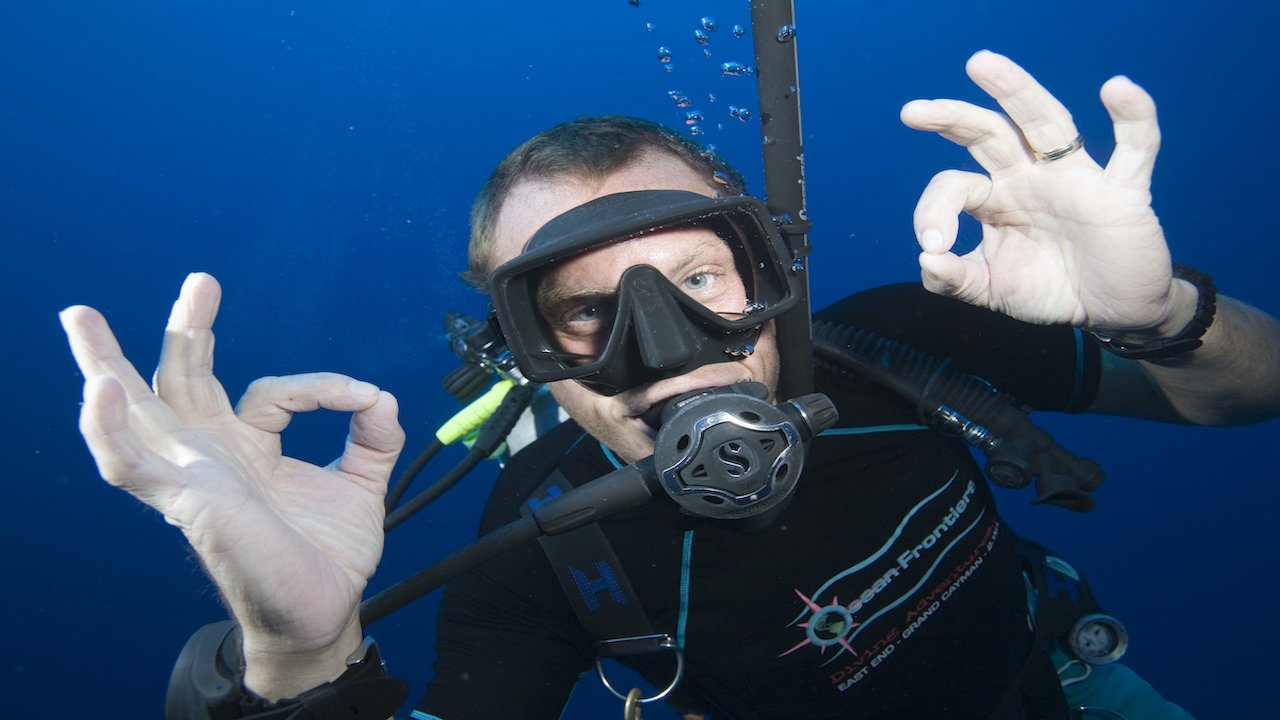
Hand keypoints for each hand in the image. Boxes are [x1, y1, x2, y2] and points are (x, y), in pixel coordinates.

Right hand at [60, 273, 404, 695]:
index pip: (269, 391)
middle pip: (181, 379)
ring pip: (133, 412)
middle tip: (202, 281)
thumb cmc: (327, 555)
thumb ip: (374, 436)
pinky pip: (130, 465)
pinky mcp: (185, 501)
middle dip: (188, 328)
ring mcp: (192, 476)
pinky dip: (109, 427)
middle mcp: (213, 455)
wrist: (321, 612)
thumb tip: (380, 395)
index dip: (320, 386)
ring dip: (105, 364)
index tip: (361, 398)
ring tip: (80, 317)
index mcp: (249, 447)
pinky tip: (103, 389)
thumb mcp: (362, 483)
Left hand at [900, 50, 1191, 334]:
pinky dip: (1133, 116)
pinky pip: (1136, 147)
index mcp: (995, 199)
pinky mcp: (1123, 192)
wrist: (1110, 309)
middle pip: (989, 134)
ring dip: (1016, 91)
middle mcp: (1030, 178)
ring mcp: (1076, 179)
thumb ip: (955, 281)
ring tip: (980, 64)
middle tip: (913, 111)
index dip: (934, 212)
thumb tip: (926, 261)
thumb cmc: (1050, 289)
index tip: (933, 247)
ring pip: (1046, 123)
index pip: (955, 186)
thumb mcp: (992, 290)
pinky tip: (1117, 88)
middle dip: (952, 118)